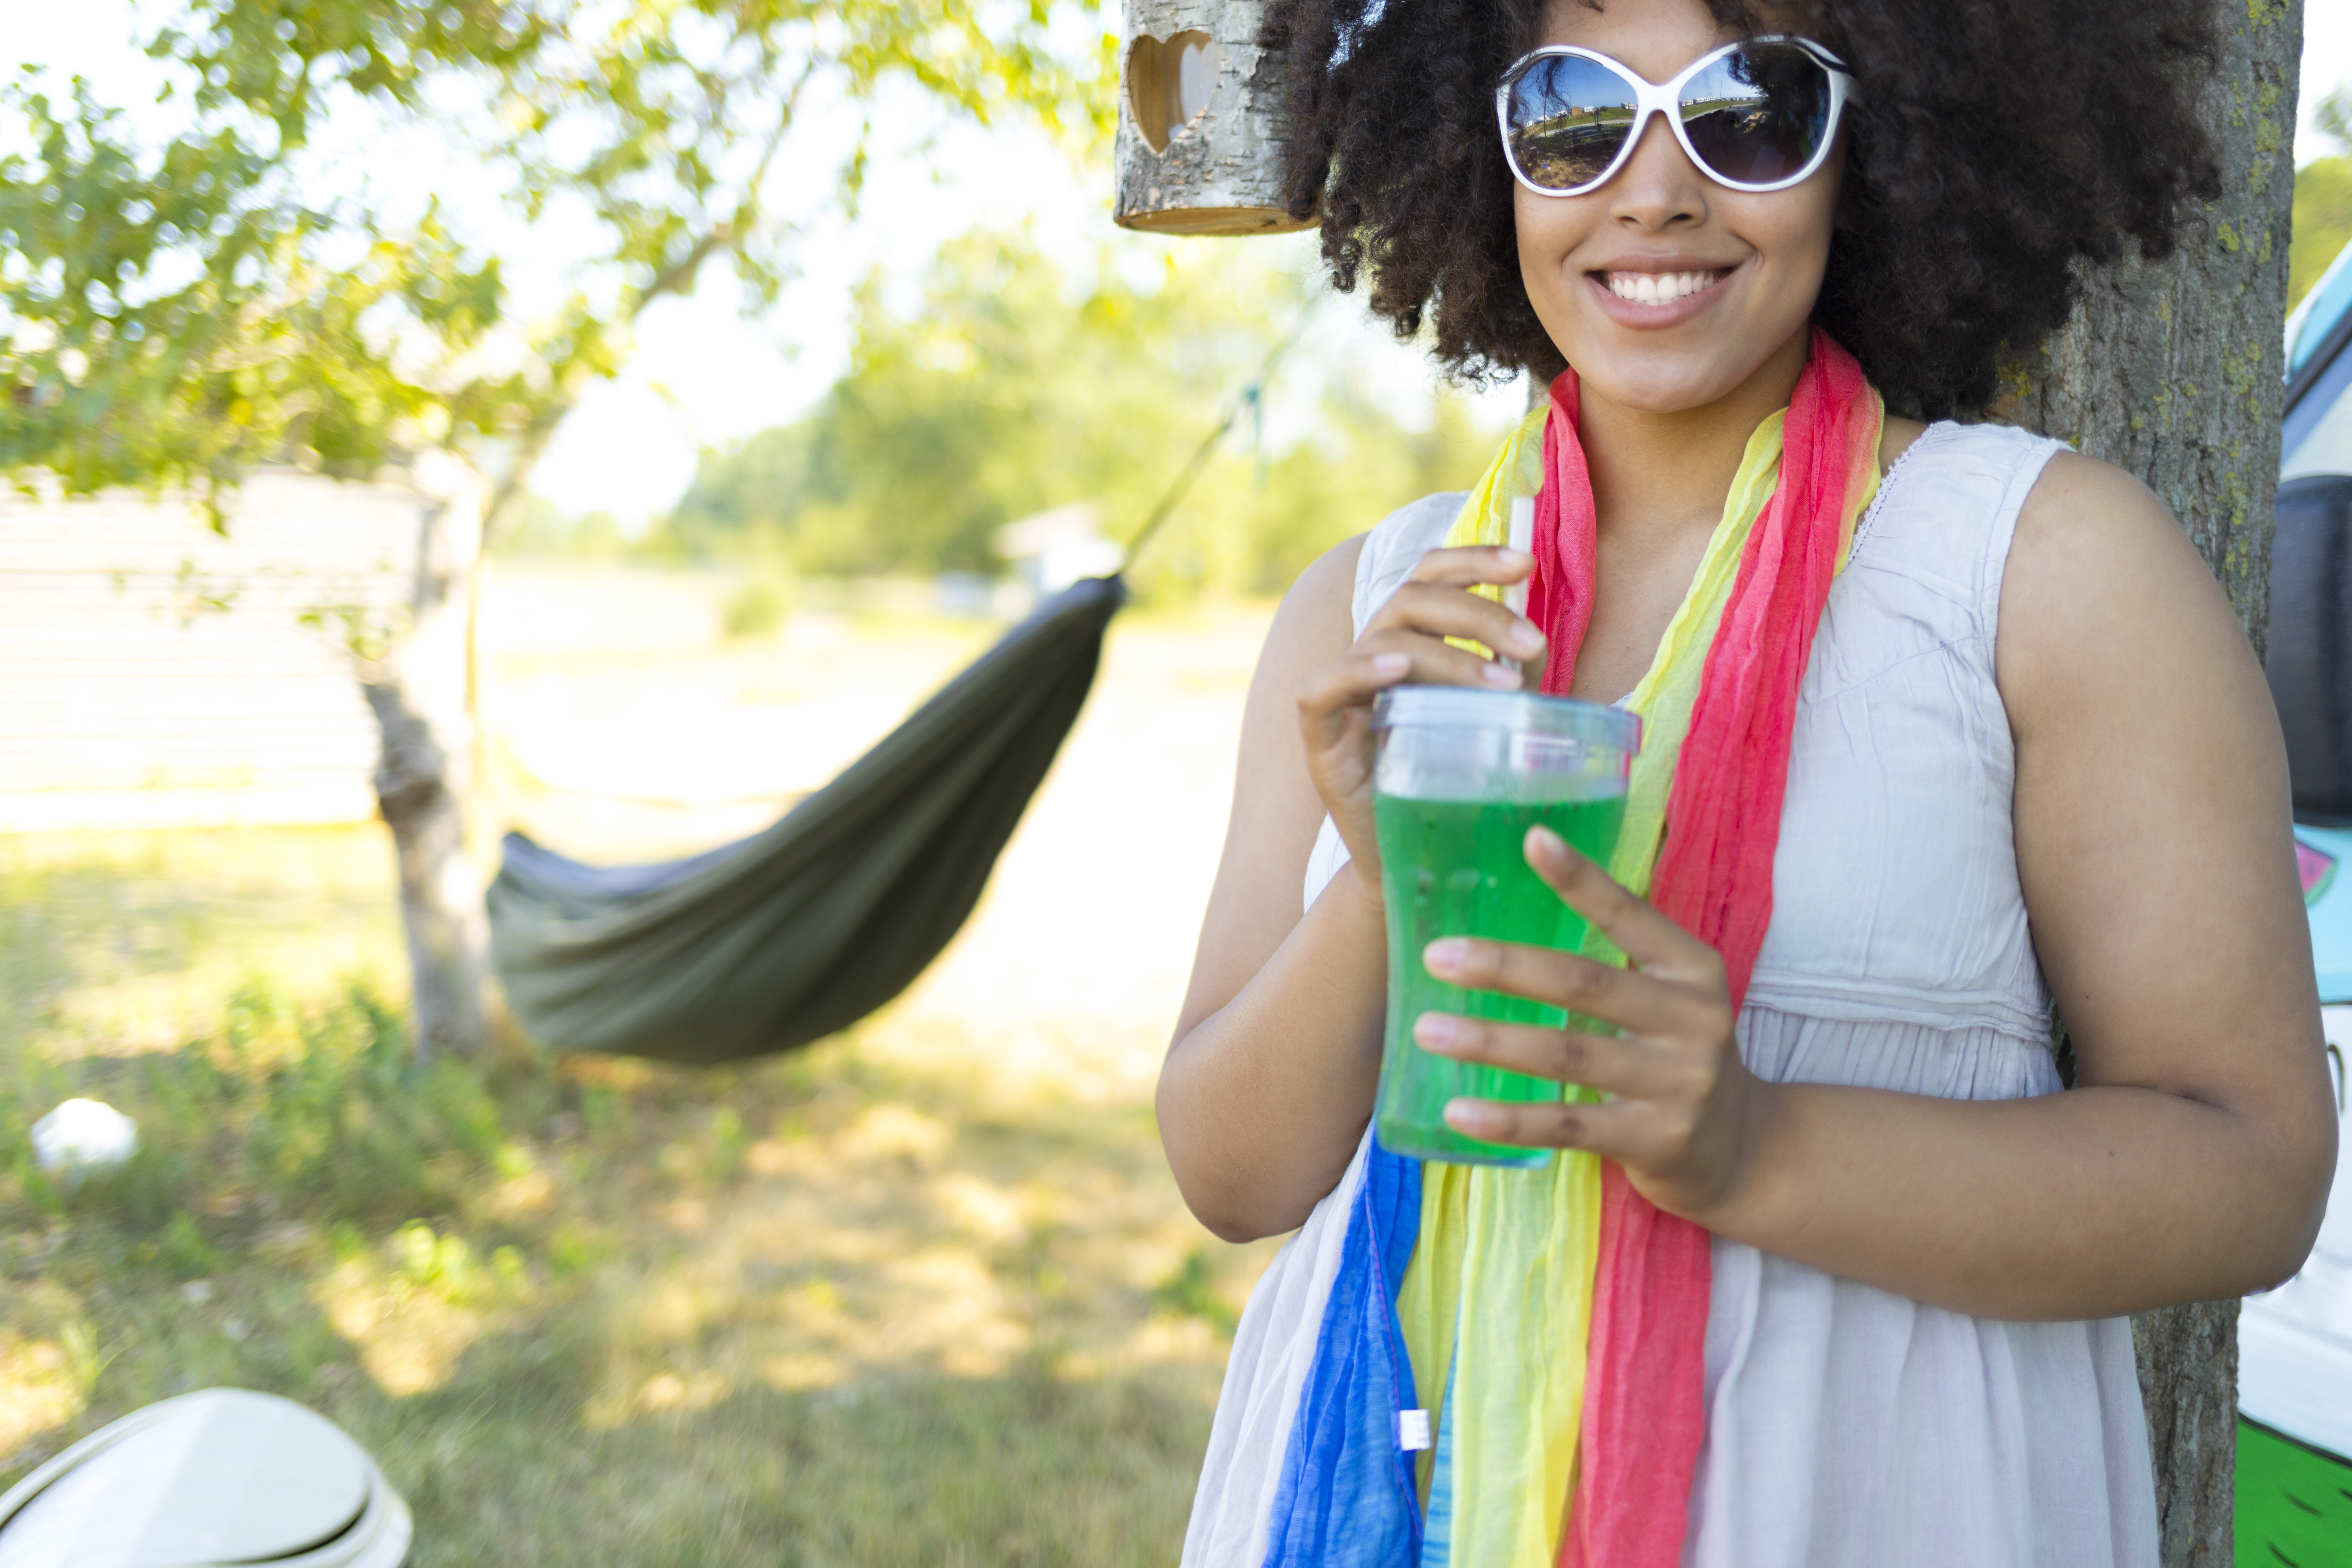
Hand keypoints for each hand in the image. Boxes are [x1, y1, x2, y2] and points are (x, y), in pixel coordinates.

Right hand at [1292, 546, 1546, 888]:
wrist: (1419, 861)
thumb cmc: (1458, 784)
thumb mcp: (1492, 719)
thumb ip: (1508, 677)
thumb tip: (1534, 644)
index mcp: (1412, 641)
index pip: (1431, 576)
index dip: (1473, 559)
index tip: (1525, 562)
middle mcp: (1373, 655)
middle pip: (1414, 597)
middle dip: (1479, 612)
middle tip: (1535, 645)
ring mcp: (1343, 693)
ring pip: (1386, 639)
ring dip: (1451, 655)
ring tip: (1504, 688)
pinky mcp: (1321, 736)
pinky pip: (1324, 688)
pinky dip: (1359, 670)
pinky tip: (1397, 671)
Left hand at [1412, 825, 1764, 1222]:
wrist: (1740, 1150)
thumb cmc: (1676, 1055)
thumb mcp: (1667, 997)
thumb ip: (1610, 964)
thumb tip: (1508, 923)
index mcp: (1691, 970)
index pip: (1630, 914)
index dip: (1583, 878)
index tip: (1532, 839)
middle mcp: (1692, 1021)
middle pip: (1585, 983)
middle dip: (1506, 966)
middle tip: (1437, 956)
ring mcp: (1677, 1083)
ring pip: (1568, 1054)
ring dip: (1491, 1041)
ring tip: (1429, 1030)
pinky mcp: (1654, 1139)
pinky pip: (1568, 1123)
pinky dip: (1510, 1119)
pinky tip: (1459, 1111)